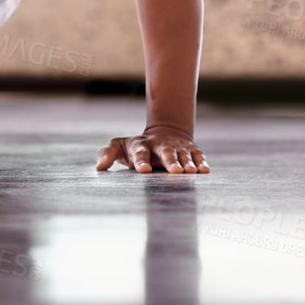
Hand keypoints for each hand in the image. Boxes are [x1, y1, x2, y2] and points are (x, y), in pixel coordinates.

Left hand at [95, 125, 209, 173]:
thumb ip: (107, 154)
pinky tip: (204, 170)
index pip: (140, 153)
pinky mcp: (190, 149)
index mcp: (141, 146)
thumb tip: (99, 167)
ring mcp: (177, 146)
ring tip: (191, 172)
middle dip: (171, 162)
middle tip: (175, 172)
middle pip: (166, 153)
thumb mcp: (120, 147)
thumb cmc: (137, 147)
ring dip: (187, 163)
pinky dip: (201, 162)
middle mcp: (160, 145)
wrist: (164, 132)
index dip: (141, 161)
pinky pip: (197, 155)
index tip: (143, 170)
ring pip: (183, 154)